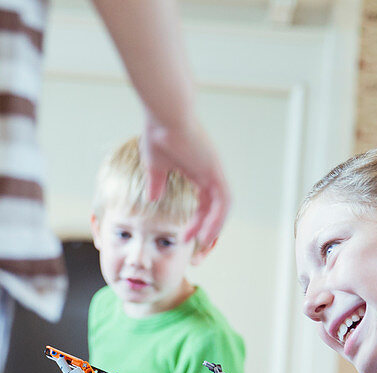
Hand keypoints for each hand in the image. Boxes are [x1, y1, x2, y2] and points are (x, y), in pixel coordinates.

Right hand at [141, 116, 228, 248]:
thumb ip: (156, 182)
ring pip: (222, 208)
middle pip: (215, 209)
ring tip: (205, 246)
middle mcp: (209, 174)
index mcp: (197, 173)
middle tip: (198, 251)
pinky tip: (208, 234)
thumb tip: (152, 198)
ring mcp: (214, 172)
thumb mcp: (155, 166)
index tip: (183, 239)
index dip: (196, 223)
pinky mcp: (215, 171)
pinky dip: (218, 219)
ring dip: (214, 229)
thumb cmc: (158, 134)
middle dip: (207, 232)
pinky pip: (223, 201)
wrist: (164, 116)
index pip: (204, 204)